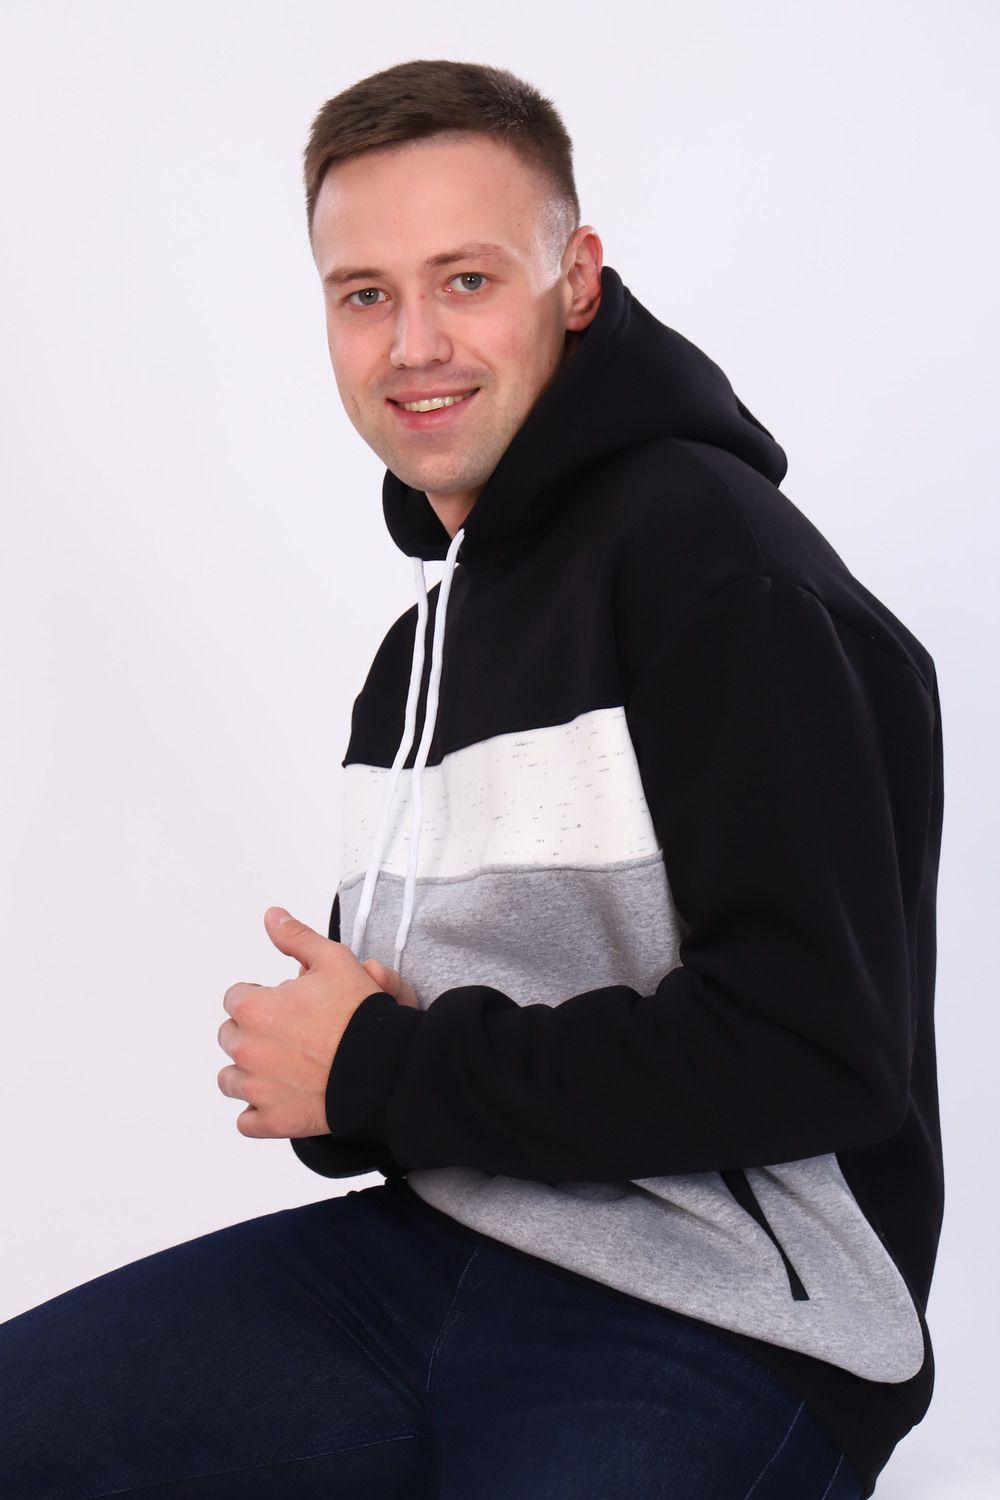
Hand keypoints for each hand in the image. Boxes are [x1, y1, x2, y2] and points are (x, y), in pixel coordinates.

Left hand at [217, 907, 411, 1139]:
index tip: (286, 1005)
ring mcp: (256, 1088)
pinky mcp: (271, 1120)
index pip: (236, 998)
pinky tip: (282, 1097)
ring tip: (284, 1066)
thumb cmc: (358, 1016)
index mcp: (253, 1008)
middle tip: (289, 1034)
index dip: (262, 998)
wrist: (382, 1068)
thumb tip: (271, 917)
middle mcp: (246, 1048)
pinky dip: (259, 1111)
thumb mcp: (333, 961)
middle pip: (230, 1036)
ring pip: (231, 1079)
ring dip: (250, 1072)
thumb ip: (296, 938)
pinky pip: (247, 1120)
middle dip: (253, 1033)